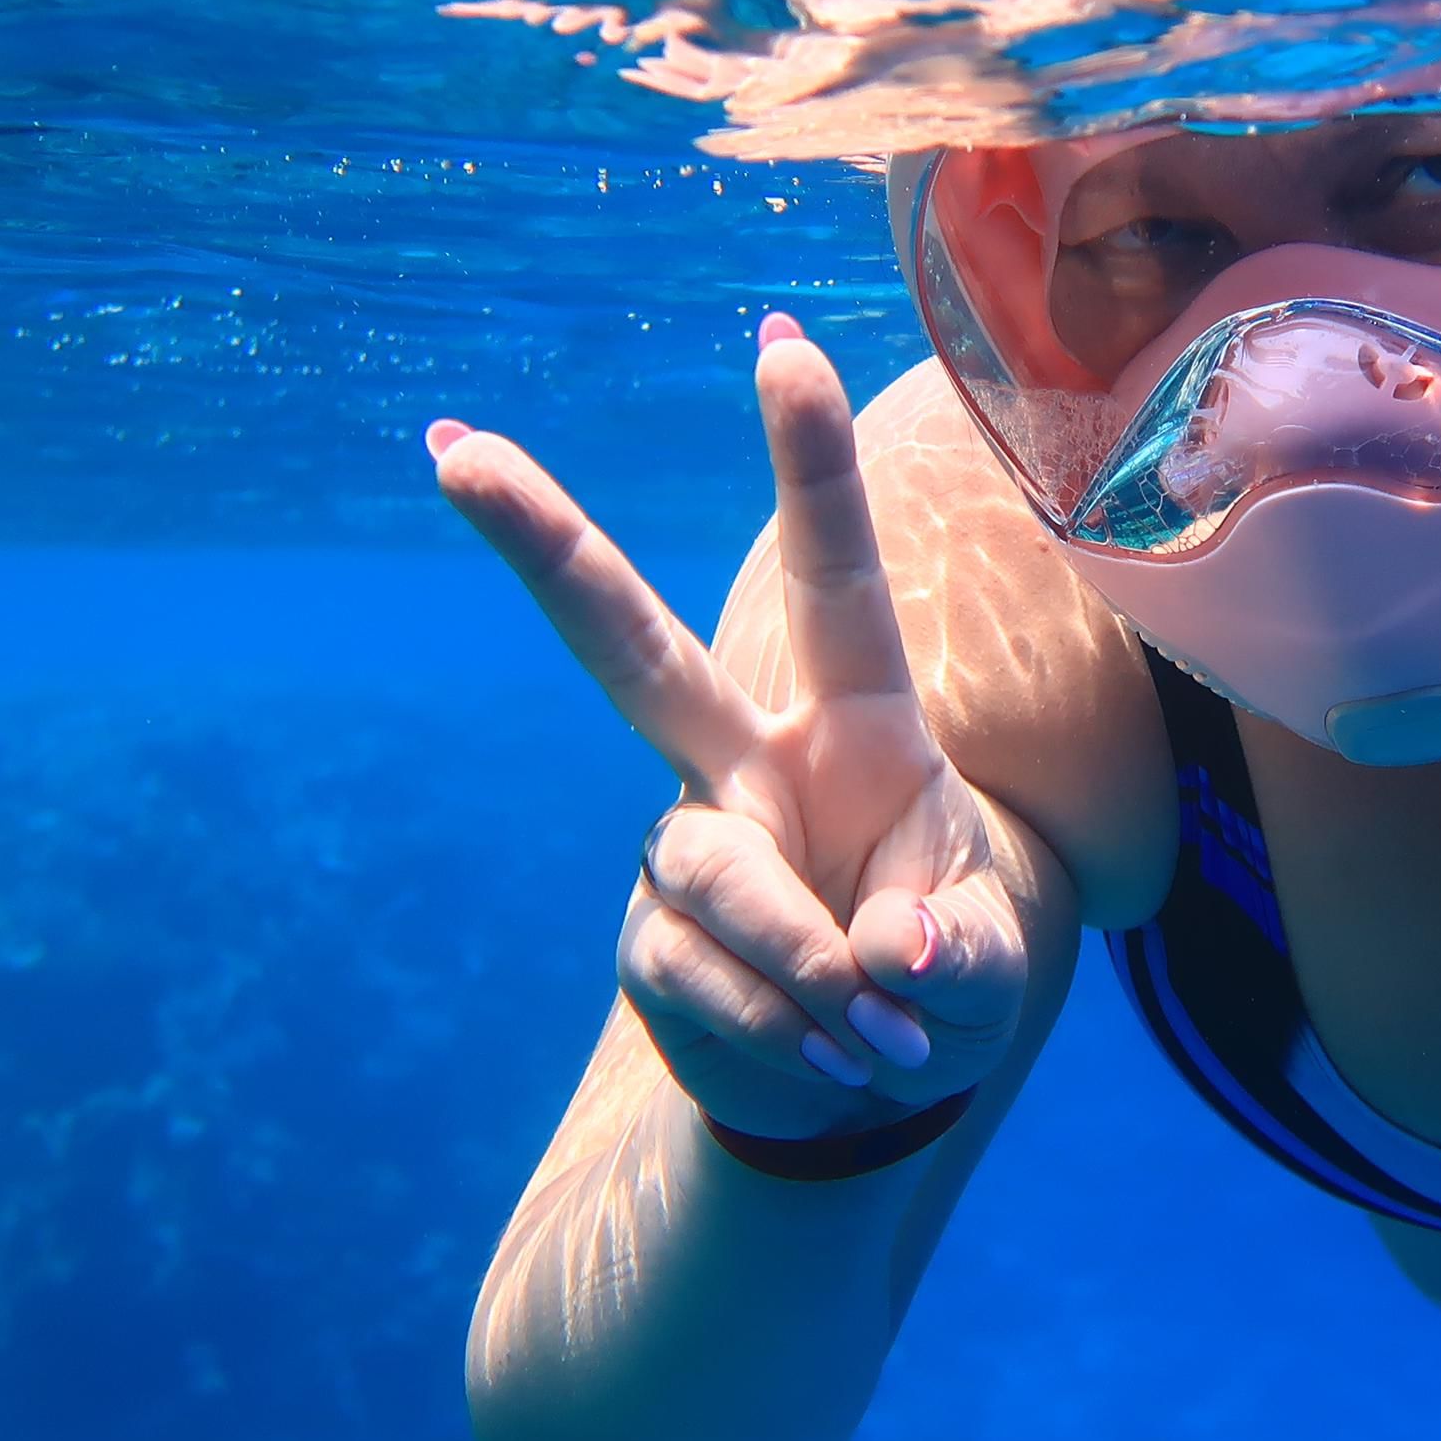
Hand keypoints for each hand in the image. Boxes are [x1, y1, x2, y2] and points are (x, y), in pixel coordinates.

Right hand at [428, 315, 1032, 1140]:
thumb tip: (880, 951)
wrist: (866, 1098)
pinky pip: (708, 979)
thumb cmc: (940, 982)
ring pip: (718, 876)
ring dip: (805, 967)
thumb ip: (956, 953)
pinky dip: (786, 1033)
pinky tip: (832, 1063)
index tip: (781, 342)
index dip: (808, 465)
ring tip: (875, 1036)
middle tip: (452, 449)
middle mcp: (749, 764)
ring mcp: (688, 851)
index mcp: (854, 725)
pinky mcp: (651, 944)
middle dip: (544, 545)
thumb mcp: (988, 964)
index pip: (833, 578)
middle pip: (629, 646)